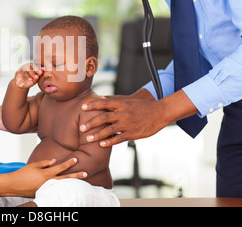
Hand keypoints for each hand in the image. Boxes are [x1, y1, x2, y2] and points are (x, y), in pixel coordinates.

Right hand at [10, 158, 86, 197]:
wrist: (14, 185)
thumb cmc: (23, 173)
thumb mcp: (34, 165)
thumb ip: (45, 162)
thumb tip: (55, 161)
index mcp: (46, 174)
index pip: (60, 167)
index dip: (69, 163)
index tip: (76, 159)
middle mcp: (48, 182)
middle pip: (65, 179)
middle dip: (76, 176)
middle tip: (85, 173)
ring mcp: (47, 189)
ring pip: (62, 185)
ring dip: (71, 183)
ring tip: (80, 180)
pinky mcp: (44, 193)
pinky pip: (55, 189)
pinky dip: (62, 188)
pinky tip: (67, 186)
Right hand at [14, 63, 43, 88]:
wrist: (21, 85)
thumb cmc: (29, 81)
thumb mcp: (34, 80)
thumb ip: (37, 76)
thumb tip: (41, 72)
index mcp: (33, 67)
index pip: (37, 65)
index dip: (40, 67)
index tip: (43, 69)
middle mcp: (28, 66)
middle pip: (32, 65)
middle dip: (36, 69)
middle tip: (40, 72)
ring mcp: (23, 68)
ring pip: (27, 68)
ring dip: (32, 73)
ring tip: (36, 77)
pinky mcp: (19, 71)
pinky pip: (23, 71)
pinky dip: (27, 75)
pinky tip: (30, 79)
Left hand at [80, 90, 196, 146]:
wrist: (160, 113)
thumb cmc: (143, 106)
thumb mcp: (129, 101)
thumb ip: (114, 101)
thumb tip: (100, 97)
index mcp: (122, 104)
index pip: (104, 103)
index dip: (93, 105)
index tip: (82, 107)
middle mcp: (123, 113)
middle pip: (104, 117)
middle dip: (91, 123)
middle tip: (81, 128)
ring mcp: (128, 124)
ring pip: (110, 130)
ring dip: (98, 135)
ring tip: (88, 139)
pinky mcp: (133, 133)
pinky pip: (119, 138)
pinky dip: (110, 142)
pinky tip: (102, 144)